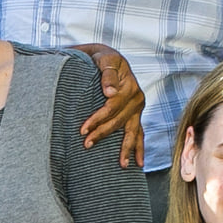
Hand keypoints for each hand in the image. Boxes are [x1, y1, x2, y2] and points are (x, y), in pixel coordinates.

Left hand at [76, 42, 145, 167]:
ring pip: (132, 131)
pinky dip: (138, 147)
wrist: (110, 57)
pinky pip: (139, 133)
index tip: (82, 129)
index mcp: (130, 87)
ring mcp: (138, 108)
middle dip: (103, 134)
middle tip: (87, 145)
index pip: (112, 107)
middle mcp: (137, 99)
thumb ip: (107, 74)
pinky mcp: (136, 115)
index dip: (97, 119)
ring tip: (122, 165)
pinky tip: (138, 162)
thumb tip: (110, 92)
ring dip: (126, 148)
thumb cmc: (103, 58)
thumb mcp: (104, 59)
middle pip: (119, 121)